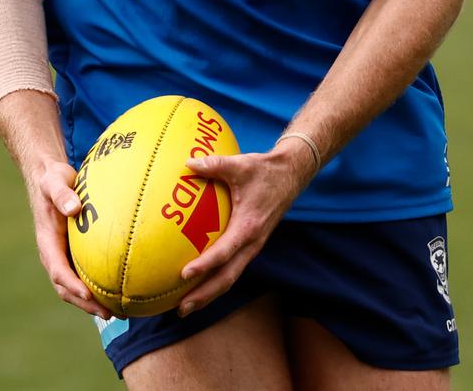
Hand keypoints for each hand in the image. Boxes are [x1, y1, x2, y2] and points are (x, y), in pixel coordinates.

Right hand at [28, 159, 111, 318]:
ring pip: (75, 286)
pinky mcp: (72, 253)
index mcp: (47, 242)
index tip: (88, 294)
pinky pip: (84, 274)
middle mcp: (54, 254)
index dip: (72, 285)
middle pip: (66, 288)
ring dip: (92, 301)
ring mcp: (62, 256)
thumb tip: (73, 207)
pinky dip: (98, 285)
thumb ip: (62, 194)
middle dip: (85, 303)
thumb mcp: (54, 182)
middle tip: (109, 313)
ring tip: (118, 311)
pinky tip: (119, 288)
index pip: (58, 270)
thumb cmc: (53, 179)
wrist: (49, 179)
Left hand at [177, 141, 315, 316]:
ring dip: (209, 293)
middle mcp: (252, 243)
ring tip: (186, 306)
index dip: (205, 265)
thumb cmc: (265, 170)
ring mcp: (253, 246)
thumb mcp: (241, 165)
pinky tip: (199, 282)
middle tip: (181, 308)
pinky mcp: (251, 244)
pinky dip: (216, 279)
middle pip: (227, 277)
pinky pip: (233, 268)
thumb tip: (187, 164)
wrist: (291, 176)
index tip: (185, 274)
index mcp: (249, 227)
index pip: (224, 252)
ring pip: (230, 277)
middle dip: (204, 295)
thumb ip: (215, 165)